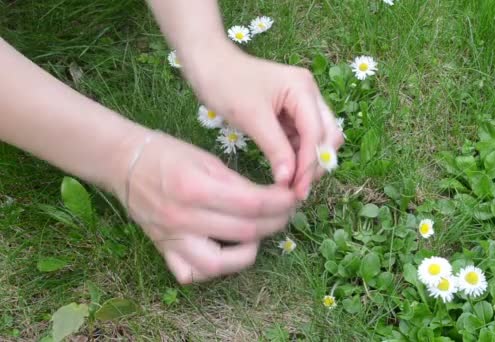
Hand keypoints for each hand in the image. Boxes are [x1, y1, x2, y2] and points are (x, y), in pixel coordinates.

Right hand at [114, 131, 296, 283]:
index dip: (280, 202)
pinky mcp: (164, 250)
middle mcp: (183, 219)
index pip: (252, 204)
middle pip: (245, 232)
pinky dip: (214, 268)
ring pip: (221, 264)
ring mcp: (172, 239)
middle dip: (276, 221)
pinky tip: (226, 252)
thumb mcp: (206, 159)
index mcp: (195, 188)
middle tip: (287, 211)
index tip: (292, 196)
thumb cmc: (167, 154)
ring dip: (250, 251)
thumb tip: (270, 199)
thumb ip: (237, 183)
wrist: (123, 162)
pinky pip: (192, 273)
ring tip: (259, 233)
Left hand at [185, 44, 343, 199]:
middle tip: (298, 189)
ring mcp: (301, 103)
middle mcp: (309, 94)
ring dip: (307, 161)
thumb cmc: (227, 84)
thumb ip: (275, 149)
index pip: (316, 133)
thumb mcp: (252, 118)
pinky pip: (302, 138)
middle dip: (316, 163)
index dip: (309, 164)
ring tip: (290, 183)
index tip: (297, 191)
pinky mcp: (290, 113)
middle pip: (328, 136)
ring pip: (317, 139)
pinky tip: (285, 170)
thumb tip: (289, 180)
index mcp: (303, 89)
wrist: (208, 65)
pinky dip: (297, 155)